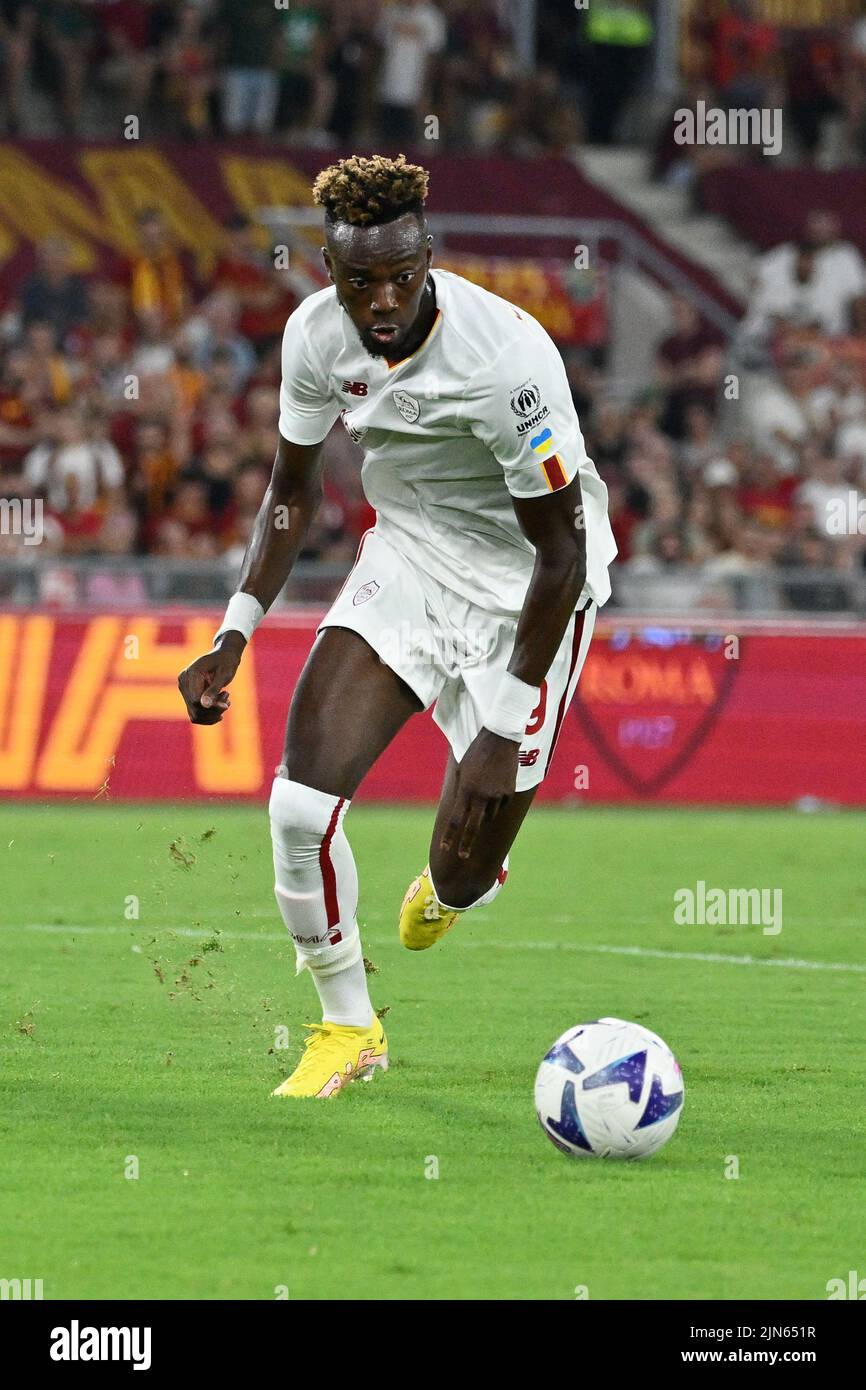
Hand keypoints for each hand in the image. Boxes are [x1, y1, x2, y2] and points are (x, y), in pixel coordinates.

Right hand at [177, 632, 244, 724]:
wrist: (224, 656)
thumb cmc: (226, 662)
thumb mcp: (224, 675)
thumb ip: (213, 689)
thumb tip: (204, 705)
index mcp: (190, 674)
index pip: (196, 701)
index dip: (212, 707)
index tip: (227, 703)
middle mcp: (183, 682)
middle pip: (195, 710)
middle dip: (214, 711)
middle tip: (227, 701)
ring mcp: (184, 689)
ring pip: (195, 715)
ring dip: (213, 714)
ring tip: (225, 701)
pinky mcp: (188, 695)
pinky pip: (196, 714)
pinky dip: (210, 715)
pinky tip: (221, 706)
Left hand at [440, 728, 519, 860]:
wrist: (500, 740)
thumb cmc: (476, 753)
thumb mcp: (462, 771)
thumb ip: (462, 792)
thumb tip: (462, 813)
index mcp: (466, 790)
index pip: (456, 819)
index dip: (450, 836)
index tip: (444, 848)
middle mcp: (481, 796)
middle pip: (473, 827)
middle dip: (466, 844)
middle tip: (462, 856)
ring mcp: (497, 795)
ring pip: (489, 815)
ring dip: (484, 812)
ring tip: (485, 791)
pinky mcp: (509, 793)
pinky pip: (500, 805)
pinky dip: (497, 801)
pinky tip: (496, 784)